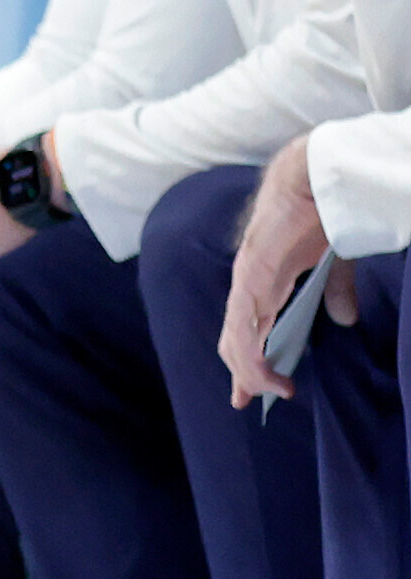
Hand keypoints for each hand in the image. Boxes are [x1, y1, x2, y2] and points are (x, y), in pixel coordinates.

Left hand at [223, 132, 348, 406]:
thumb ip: (334, 292)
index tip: (252, 388)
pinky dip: (250, 354)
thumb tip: (343, 320)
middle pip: (235, 339)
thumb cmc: (321, 214)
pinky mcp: (253, 278)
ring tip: (266, 392)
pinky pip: (244, 325)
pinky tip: (259, 373)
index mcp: (264, 280)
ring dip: (248, 371)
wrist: (315, 178)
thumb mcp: (332, 264)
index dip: (247, 358)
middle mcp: (248, 284)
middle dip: (241, 373)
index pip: (247, 327)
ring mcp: (247, 282)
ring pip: (236, 339)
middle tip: (247, 400)